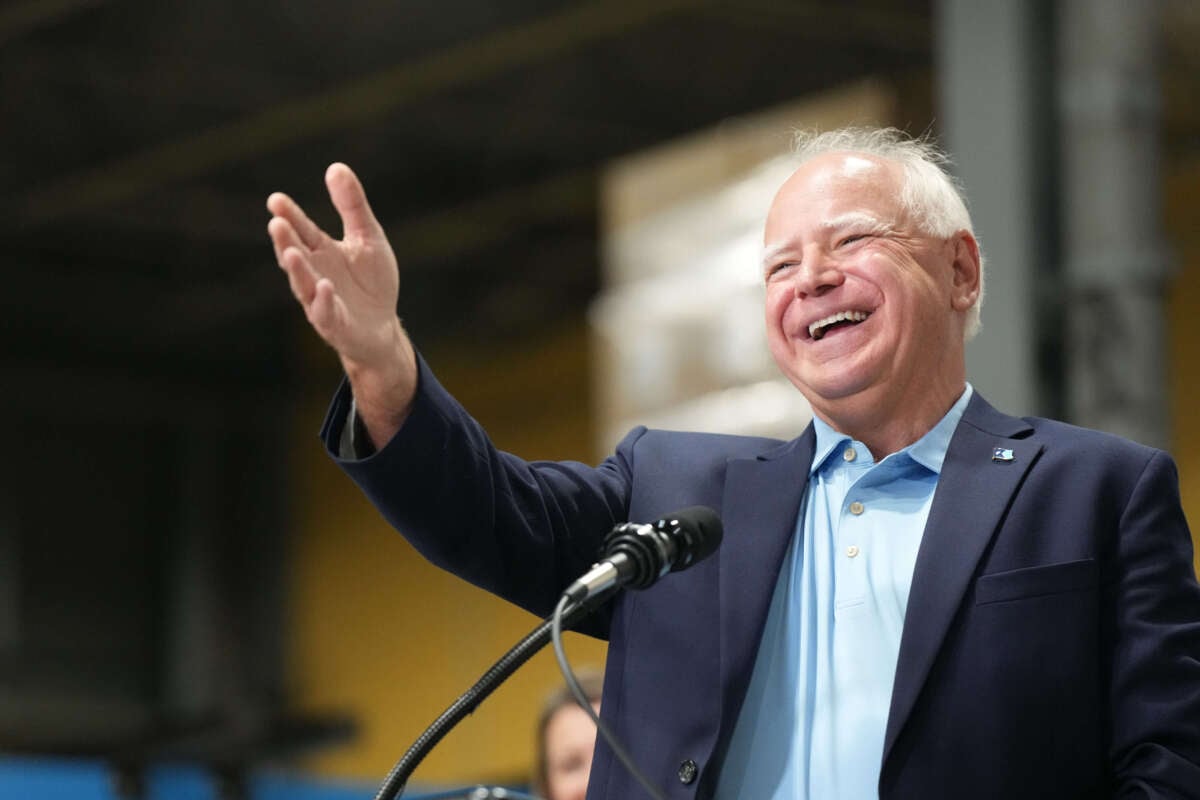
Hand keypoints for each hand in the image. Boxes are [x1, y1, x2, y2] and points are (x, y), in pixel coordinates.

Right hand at [267, 164, 416, 442]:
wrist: (383, 326)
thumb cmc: (371, 282)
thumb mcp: (368, 237)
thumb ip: (352, 206)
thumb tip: (336, 167)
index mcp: (321, 251)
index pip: (302, 229)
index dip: (290, 215)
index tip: (276, 200)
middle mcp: (314, 273)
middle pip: (295, 255)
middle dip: (285, 240)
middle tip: (276, 222)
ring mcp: (320, 300)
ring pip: (303, 284)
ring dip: (297, 270)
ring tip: (292, 253)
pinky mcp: (334, 323)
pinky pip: (325, 312)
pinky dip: (323, 301)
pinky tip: (324, 287)